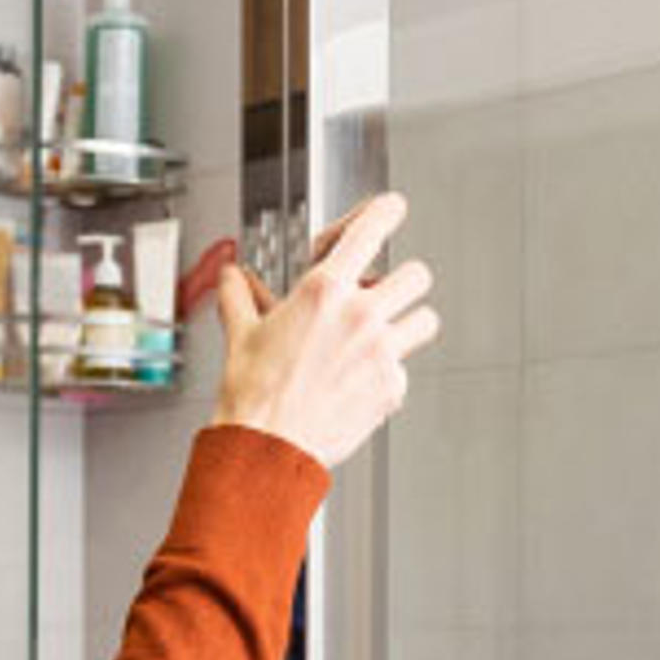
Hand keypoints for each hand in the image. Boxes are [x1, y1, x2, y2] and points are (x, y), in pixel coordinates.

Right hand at [207, 193, 438, 468]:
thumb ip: (239, 296)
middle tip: (380, 293)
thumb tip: (233, 279)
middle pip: (416, 274)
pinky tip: (361, 379)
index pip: (374, 226)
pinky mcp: (392, 387)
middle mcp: (361, 315)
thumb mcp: (241, 334)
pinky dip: (390, 371)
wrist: (267, 448)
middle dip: (399, 281)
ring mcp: (382, 352)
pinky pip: (406, 368)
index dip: (387, 212)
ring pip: (425, 319)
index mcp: (325, 290)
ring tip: (382, 334)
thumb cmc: (254, 396)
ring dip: (408, 322)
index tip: (390, 211)